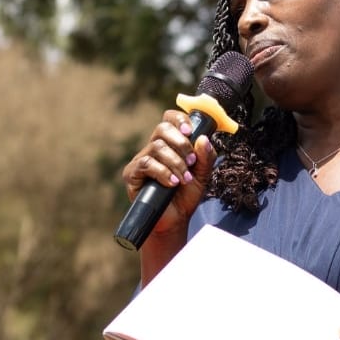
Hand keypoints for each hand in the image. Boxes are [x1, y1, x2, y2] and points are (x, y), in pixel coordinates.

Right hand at [122, 110, 216, 236]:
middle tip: (192, 161)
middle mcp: (154, 148)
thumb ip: (206, 157)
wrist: (175, 220)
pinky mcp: (132, 174)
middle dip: (181, 143)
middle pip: (162, 128)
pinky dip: (163, 172)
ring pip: (157, 147)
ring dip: (176, 163)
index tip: (190, 131)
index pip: (170, 119)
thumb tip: (203, 138)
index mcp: (170, 144)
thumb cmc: (186, 196)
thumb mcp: (203, 176)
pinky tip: (172, 183)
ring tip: (184, 179)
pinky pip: (146, 164)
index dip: (179, 120)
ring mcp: (142, 160)